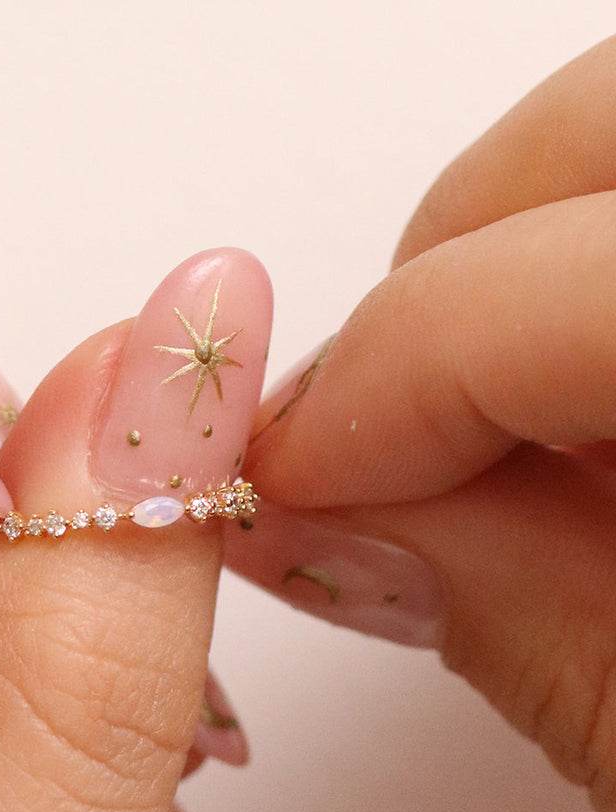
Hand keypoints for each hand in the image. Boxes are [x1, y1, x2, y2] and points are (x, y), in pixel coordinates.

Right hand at [229, 36, 615, 811]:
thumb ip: (515, 625)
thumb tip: (317, 511)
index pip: (550, 294)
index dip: (379, 385)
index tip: (285, 487)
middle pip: (601, 129)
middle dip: (444, 267)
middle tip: (384, 426)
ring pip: (610, 143)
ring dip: (501, 275)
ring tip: (482, 436)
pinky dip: (565, 290)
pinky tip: (568, 424)